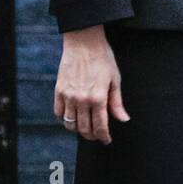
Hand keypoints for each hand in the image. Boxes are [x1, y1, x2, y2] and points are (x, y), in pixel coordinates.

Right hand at [54, 25, 128, 143]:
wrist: (84, 43)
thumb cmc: (103, 59)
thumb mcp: (115, 80)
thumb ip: (116, 102)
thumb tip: (123, 119)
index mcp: (98, 98)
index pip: (100, 126)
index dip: (104, 136)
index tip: (107, 140)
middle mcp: (81, 100)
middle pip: (84, 128)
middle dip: (92, 135)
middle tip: (97, 135)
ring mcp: (68, 96)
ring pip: (70, 124)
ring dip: (78, 130)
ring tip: (86, 128)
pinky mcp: (58, 91)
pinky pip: (58, 113)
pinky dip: (64, 119)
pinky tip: (72, 118)